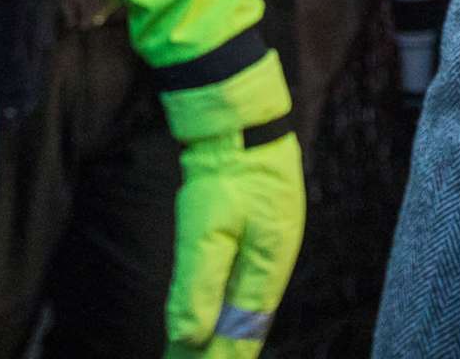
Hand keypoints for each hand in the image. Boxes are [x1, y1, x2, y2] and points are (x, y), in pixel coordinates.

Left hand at [164, 129, 303, 357]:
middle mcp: (271, 264)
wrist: (241, 125)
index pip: (244, 332)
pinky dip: (220, 310)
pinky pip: (238, 288)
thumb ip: (198, 285)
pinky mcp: (253, 236)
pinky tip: (208, 321)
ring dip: (219, 336)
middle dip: (220, 353)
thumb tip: (188, 338)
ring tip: (193, 357)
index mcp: (268, 267)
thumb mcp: (209, 229)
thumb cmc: (228, 174)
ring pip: (242, 308)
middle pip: (245, 325)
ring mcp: (264, 249)